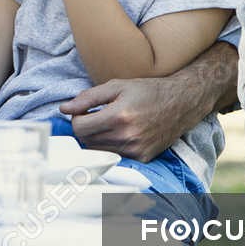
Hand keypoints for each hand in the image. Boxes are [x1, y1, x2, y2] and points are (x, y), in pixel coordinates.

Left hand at [58, 76, 187, 162]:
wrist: (181, 103)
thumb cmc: (147, 91)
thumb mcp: (116, 86)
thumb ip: (87, 98)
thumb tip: (63, 108)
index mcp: (118, 117)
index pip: (79, 128)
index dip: (76, 118)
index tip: (84, 111)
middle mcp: (127, 137)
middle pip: (86, 141)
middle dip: (85, 128)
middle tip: (96, 116)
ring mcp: (135, 151)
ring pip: (98, 151)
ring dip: (96, 139)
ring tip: (109, 123)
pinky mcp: (142, 159)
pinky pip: (114, 157)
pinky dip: (111, 147)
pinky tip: (121, 133)